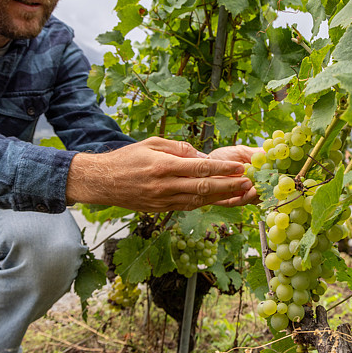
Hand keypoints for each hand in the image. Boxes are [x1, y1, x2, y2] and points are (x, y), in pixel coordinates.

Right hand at [65, 137, 251, 211]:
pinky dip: (205, 203)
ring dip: (221, 198)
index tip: (240, 168)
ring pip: (198, 201)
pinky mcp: (161, 210)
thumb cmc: (127, 158)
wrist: (102, 181)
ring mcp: (163, 200)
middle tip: (249, 183)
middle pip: (204, 187)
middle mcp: (165, 185)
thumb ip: (179, 148)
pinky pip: (187, 207)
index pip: (200, 168)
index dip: (223, 170)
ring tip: (240, 193)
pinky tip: (218, 199)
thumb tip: (201, 155)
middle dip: (229, 186)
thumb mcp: (152, 143)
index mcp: (163, 166)